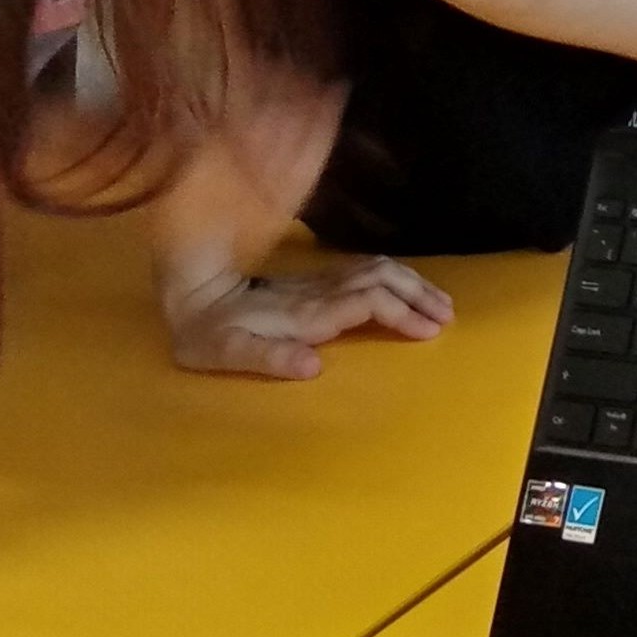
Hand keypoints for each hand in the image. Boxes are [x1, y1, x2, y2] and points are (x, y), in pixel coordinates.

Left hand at [160, 256, 452, 380]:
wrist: (188, 287)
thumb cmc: (204, 330)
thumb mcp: (224, 351)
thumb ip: (268, 358)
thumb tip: (314, 366)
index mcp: (306, 313)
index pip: (367, 303)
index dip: (401, 313)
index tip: (430, 330)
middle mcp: (319, 292)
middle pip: (383, 280)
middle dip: (418, 295)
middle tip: (448, 316)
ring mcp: (318, 282)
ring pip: (379, 270)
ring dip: (413, 283)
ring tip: (440, 302)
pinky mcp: (314, 280)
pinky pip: (366, 270)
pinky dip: (396, 276)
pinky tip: (406, 285)